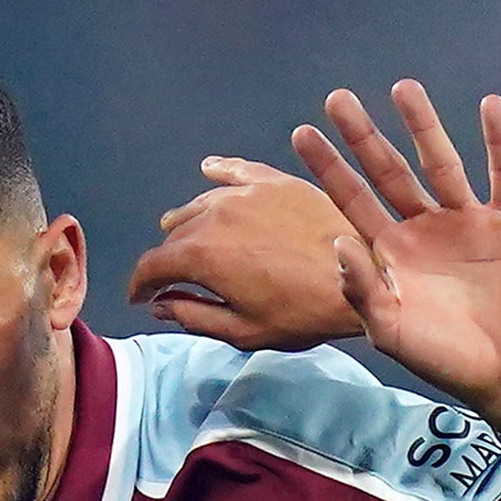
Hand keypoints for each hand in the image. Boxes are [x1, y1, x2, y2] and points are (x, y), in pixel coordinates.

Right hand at [126, 160, 356, 349]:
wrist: (361, 276)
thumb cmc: (303, 313)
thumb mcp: (243, 330)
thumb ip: (194, 316)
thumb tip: (160, 306)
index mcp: (200, 256)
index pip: (152, 266)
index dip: (140, 285)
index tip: (140, 298)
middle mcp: (214, 215)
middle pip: (174, 234)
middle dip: (167, 259)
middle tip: (170, 278)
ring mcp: (244, 192)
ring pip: (200, 203)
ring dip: (188, 222)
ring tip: (186, 235)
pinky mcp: (273, 180)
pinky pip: (235, 170)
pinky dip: (218, 172)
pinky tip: (209, 171)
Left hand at [287, 82, 500, 425]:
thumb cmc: (446, 358)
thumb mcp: (392, 330)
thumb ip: (363, 289)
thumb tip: (337, 242)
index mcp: (393, 252)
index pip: (353, 200)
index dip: (329, 168)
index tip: (302, 133)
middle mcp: (425, 228)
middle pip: (389, 171)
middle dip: (363, 136)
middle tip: (337, 98)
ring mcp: (468, 221)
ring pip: (442, 162)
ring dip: (423, 126)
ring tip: (403, 87)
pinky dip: (500, 141)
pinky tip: (490, 105)